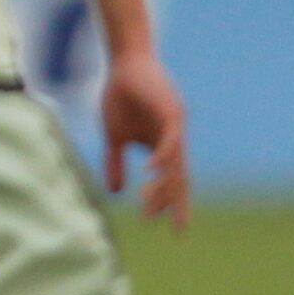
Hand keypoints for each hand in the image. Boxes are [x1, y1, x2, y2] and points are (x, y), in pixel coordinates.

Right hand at [102, 48, 188, 228]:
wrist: (124, 64)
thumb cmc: (121, 96)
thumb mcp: (114, 137)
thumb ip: (116, 164)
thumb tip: (117, 192)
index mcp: (162, 146)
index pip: (172, 181)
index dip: (172, 204)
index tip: (173, 230)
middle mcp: (174, 140)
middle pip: (179, 178)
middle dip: (173, 202)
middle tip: (166, 224)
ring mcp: (175, 127)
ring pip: (175, 164)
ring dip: (163, 185)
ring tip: (149, 202)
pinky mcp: (171, 113)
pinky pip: (171, 141)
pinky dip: (162, 157)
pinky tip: (151, 171)